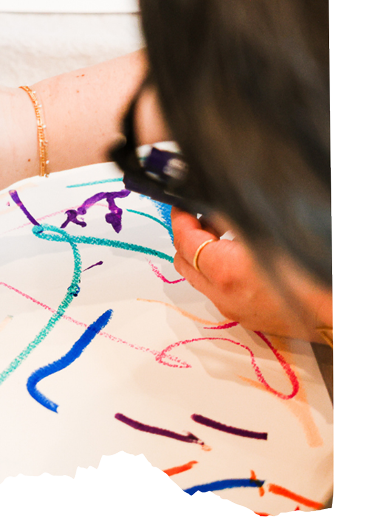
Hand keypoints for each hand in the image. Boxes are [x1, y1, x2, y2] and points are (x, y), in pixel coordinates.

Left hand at [171, 207, 329, 341]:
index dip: (180, 219)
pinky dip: (217, 272)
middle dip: (186, 237)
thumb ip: (233, 219)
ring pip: (200, 279)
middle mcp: (223, 296)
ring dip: (201, 255)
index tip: (181, 206)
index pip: (185, 241)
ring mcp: (233, 310)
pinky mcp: (247, 318)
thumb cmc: (315, 272)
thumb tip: (212, 208)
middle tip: (198, 217)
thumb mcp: (270, 233)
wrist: (343, 310)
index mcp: (225, 272)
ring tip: (220, 234)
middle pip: (183, 262)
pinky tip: (238, 257)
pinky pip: (219, 292)